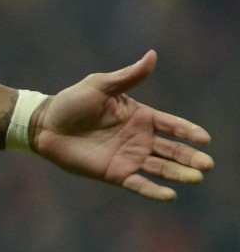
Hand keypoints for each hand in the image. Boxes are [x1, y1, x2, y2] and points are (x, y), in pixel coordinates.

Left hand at [31, 50, 213, 200]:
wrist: (44, 125)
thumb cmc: (71, 102)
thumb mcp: (100, 85)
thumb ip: (128, 76)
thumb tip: (152, 55)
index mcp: (140, 117)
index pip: (172, 125)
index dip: (188, 132)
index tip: (204, 139)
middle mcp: (139, 139)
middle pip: (172, 150)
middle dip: (190, 157)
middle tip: (207, 164)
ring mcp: (129, 157)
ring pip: (161, 168)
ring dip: (179, 174)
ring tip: (196, 177)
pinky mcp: (115, 173)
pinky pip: (138, 184)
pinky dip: (153, 191)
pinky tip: (170, 196)